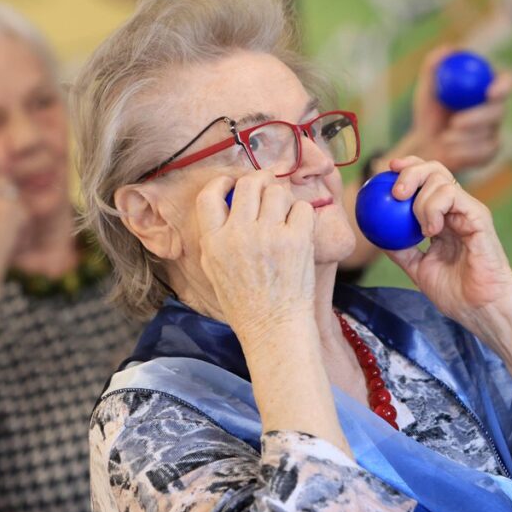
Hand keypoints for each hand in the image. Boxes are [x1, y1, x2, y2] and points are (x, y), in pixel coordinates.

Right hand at [0, 158, 27, 275]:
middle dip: (7, 194)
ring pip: (13, 194)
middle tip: (5, 213)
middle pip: (0, 179)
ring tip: (3, 231)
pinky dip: (22, 226)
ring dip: (13, 210)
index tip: (1, 167)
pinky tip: (11, 239)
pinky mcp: (9, 210)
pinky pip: (23, 211)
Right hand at [195, 171, 317, 344]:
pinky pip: (302, 207)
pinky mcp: (297, 240)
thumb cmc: (245, 303)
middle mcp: (238, 234)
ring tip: (284, 216)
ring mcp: (269, 235)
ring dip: (282, 199)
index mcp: (214, 241)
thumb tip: (226, 203)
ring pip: (277, 191)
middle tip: (266, 190)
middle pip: (248, 184)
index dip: (222, 182)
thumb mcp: (214, 271)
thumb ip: (215, 237)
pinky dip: (302, 214)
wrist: (274, 328)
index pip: (209, 195)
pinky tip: (298, 229)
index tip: (232, 184)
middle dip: (259, 182)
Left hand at [382, 156, 511, 343]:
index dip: (406, 169)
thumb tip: (375, 235)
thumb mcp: (418, 269)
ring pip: (441, 180)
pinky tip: (430, 230)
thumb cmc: (455, 294)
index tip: (384, 172)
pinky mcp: (479, 217)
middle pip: (434, 170)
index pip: (425, 179)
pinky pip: (453, 196)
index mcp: (443, 217)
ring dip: (421, 200)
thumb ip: (400, 250)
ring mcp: (469, 211)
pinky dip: (434, 207)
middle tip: (395, 192)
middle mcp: (457, 209)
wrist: (480, 310)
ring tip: (420, 230)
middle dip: (410, 171)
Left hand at [402, 46, 511, 171]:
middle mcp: (497, 108)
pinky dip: (463, 152)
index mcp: (488, 86)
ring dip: (463, 138)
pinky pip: (484, 153)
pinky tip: (450, 149)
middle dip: (477, 118)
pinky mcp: (491, 151)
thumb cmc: (429, 112)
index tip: (488, 92)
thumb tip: (447, 50)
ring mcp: (496, 130)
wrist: (425, 144)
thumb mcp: (427, 90)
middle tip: (455, 123)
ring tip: (444, 138)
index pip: (507, 81)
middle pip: (500, 111)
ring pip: (489, 134)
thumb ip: (434, 68)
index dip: (504, 86)